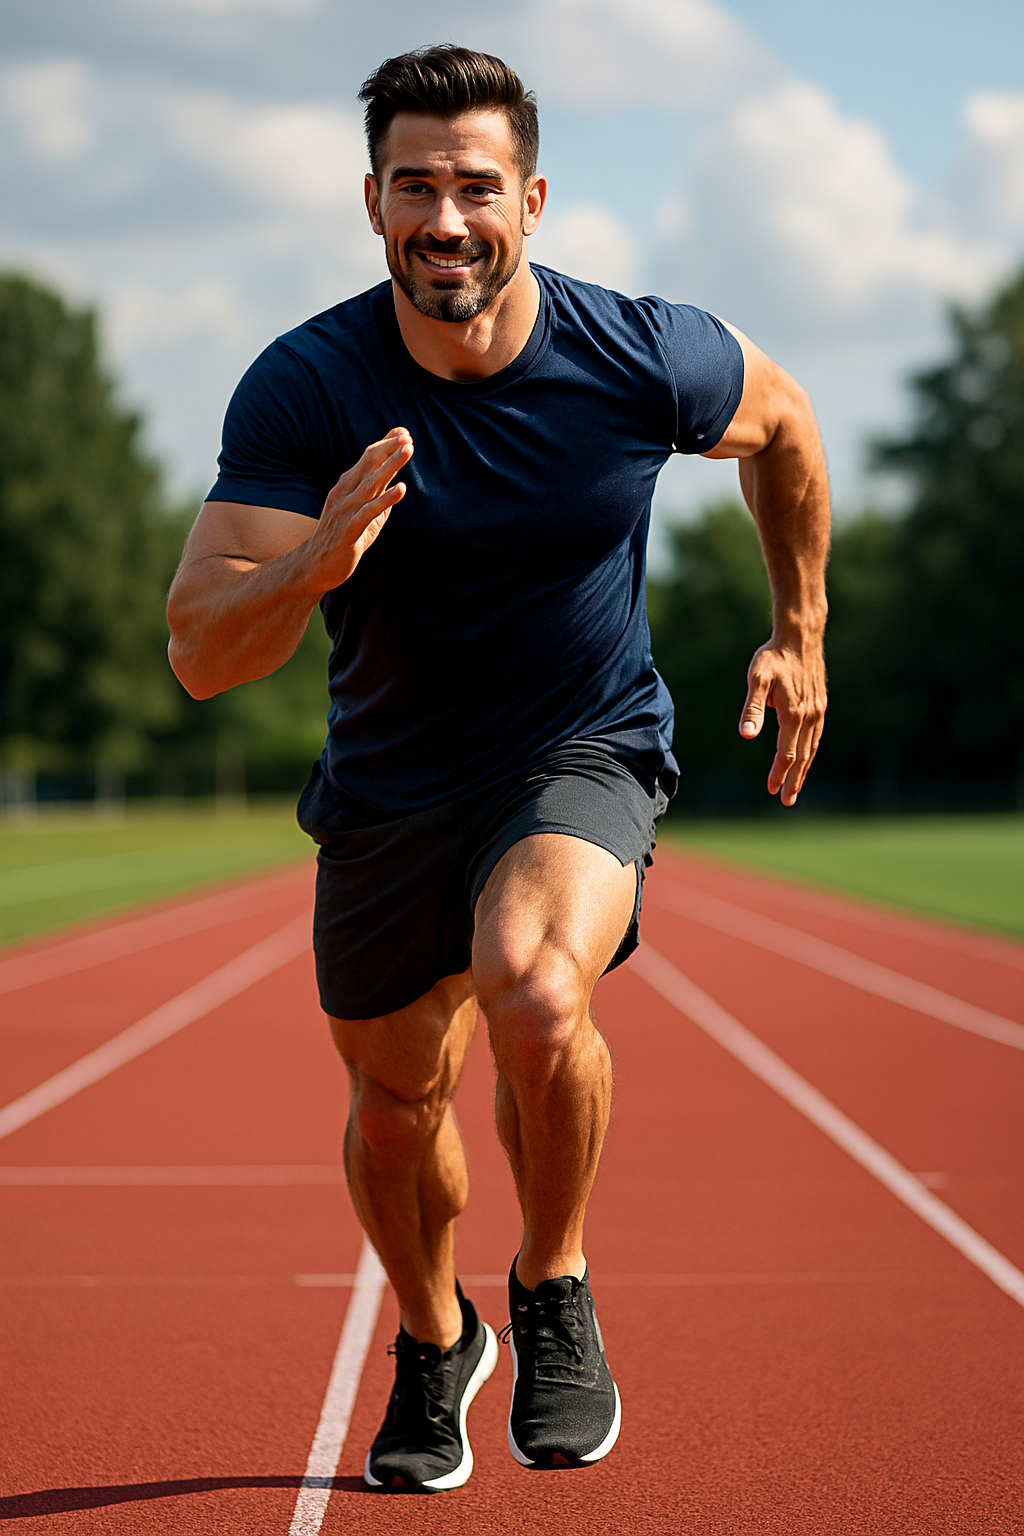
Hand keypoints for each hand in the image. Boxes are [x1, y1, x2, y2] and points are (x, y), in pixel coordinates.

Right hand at [305, 427, 413, 591]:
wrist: (316, 565)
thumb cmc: (343, 536)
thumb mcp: (362, 510)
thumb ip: (378, 492)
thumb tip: (396, 474)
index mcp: (347, 486)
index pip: (367, 459)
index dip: (385, 445)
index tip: (404, 433)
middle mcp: (345, 493)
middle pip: (368, 464)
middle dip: (389, 448)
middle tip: (408, 437)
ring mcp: (346, 510)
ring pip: (371, 483)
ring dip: (391, 465)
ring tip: (408, 450)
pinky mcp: (350, 529)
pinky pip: (370, 511)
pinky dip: (386, 499)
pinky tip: (402, 489)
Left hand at [739, 637, 826, 806]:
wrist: (800, 637)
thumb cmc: (773, 657)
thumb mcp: (756, 680)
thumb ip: (752, 709)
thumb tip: (747, 736)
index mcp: (793, 714)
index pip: (786, 753)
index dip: (778, 773)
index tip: (771, 790)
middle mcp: (809, 716)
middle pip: (802, 756)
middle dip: (794, 780)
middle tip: (787, 801)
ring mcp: (817, 710)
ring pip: (812, 748)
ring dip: (804, 769)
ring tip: (796, 787)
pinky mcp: (820, 704)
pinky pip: (816, 735)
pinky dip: (810, 752)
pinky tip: (805, 757)